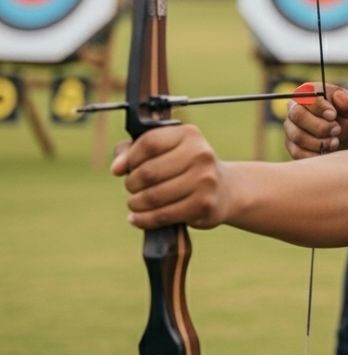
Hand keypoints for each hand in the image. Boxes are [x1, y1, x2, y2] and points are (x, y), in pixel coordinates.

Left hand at [111, 124, 231, 230]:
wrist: (224, 190)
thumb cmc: (185, 167)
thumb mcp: (164, 150)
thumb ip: (133, 151)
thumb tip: (116, 168)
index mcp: (189, 134)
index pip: (149, 143)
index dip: (130, 158)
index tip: (123, 169)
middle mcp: (201, 154)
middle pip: (148, 172)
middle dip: (132, 183)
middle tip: (133, 188)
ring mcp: (205, 180)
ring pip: (153, 196)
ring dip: (136, 203)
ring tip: (136, 203)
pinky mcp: (204, 205)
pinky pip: (163, 215)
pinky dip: (144, 219)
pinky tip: (138, 218)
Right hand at [284, 84, 347, 157]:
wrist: (343, 134)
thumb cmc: (347, 116)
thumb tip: (340, 96)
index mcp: (309, 92)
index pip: (306, 97)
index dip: (320, 108)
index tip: (334, 116)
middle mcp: (294, 108)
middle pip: (297, 116)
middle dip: (320, 126)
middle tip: (337, 130)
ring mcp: (291, 127)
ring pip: (298, 136)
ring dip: (319, 142)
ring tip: (335, 142)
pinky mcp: (291, 145)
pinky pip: (297, 152)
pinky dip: (314, 155)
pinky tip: (328, 152)